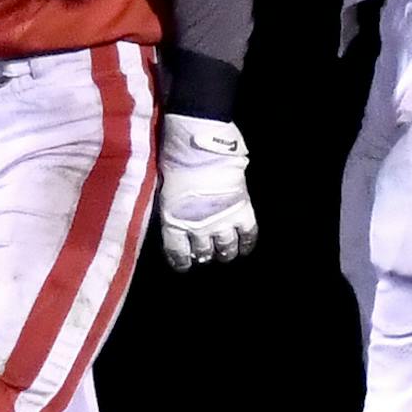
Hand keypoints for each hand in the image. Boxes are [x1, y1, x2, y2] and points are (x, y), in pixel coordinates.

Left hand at [157, 114, 255, 270]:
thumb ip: (170, 208)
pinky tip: (245, 247)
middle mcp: (198, 228)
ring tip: (224, 254)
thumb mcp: (163, 188)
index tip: (184, 265)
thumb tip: (174, 217)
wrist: (200, 146)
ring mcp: (222, 221)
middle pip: (202, 252)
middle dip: (203, 255)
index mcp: (174, 223)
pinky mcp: (242, 212)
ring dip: (225, 253)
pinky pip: (248, 236)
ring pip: (226, 248)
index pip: (177, 253)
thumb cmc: (174, 160)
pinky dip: (247, 244)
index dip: (181, 262)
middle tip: (204, 255)